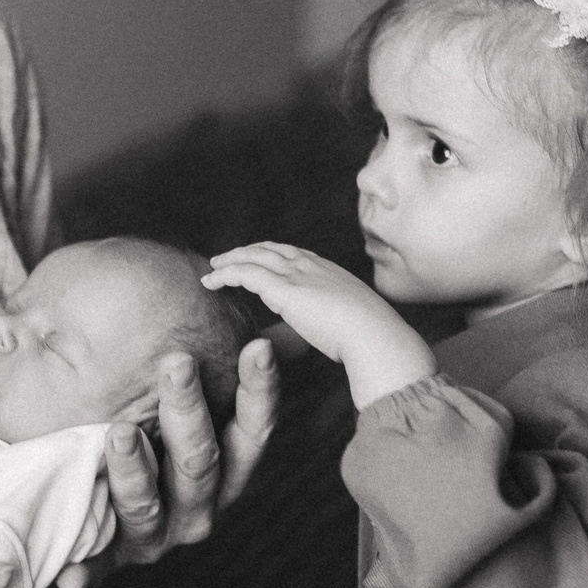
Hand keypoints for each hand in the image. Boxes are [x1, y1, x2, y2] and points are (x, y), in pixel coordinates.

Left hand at [82, 337, 280, 579]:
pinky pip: (96, 565)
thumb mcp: (183, 406)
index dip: (260, 390)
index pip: (253, 428)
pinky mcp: (109, 562)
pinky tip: (72, 575)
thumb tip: (264, 310)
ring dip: (134, 471)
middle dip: (187, 410)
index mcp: (227, 469)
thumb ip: (214, 366)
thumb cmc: (153, 438)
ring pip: (148, 504)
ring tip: (118, 432)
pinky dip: (86, 569)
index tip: (256, 344)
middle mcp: (199, 506)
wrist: (101, 515)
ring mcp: (155, 536)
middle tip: (176, 360)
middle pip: (200, 460)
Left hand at [204, 242, 434, 408]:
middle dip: (247, 252)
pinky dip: (224, 275)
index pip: (295, 254)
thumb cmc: (373, 338)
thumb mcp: (356, 321)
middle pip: (271, 249)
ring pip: (253, 256)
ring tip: (213, 269)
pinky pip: (244, 273)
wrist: (376, 336)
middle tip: (227, 259)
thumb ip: (339, 321)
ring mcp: (297, 274)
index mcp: (330, 271)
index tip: (259, 261)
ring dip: (230, 260)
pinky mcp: (283, 289)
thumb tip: (335, 333)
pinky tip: (210, 283)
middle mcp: (312, 266)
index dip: (272, 255)